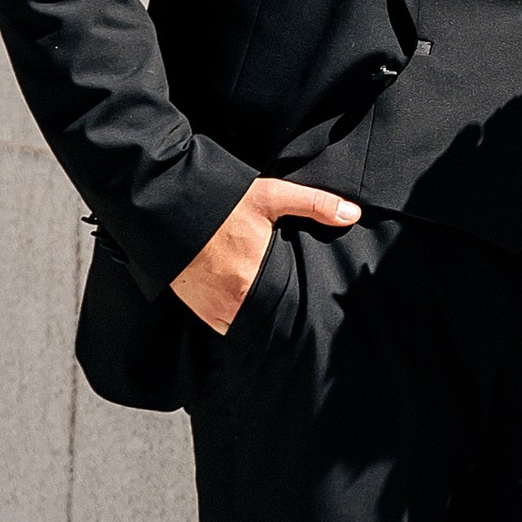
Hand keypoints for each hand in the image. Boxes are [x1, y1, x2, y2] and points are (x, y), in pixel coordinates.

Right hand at [171, 176, 360, 331]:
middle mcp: (233, 302)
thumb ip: (314, 204)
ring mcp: (212, 310)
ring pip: (244, 324)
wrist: (169, 211)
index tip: (310, 307)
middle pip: (268, 319)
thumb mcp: (270, 196)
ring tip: (270, 305)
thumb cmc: (221, 205)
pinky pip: (223, 323)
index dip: (301, 309)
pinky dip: (234, 317)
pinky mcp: (197, 309)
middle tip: (292, 304)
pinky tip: (243, 302)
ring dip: (256, 318)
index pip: (288, 308)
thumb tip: (353, 214)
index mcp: (255, 280)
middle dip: (281, 314)